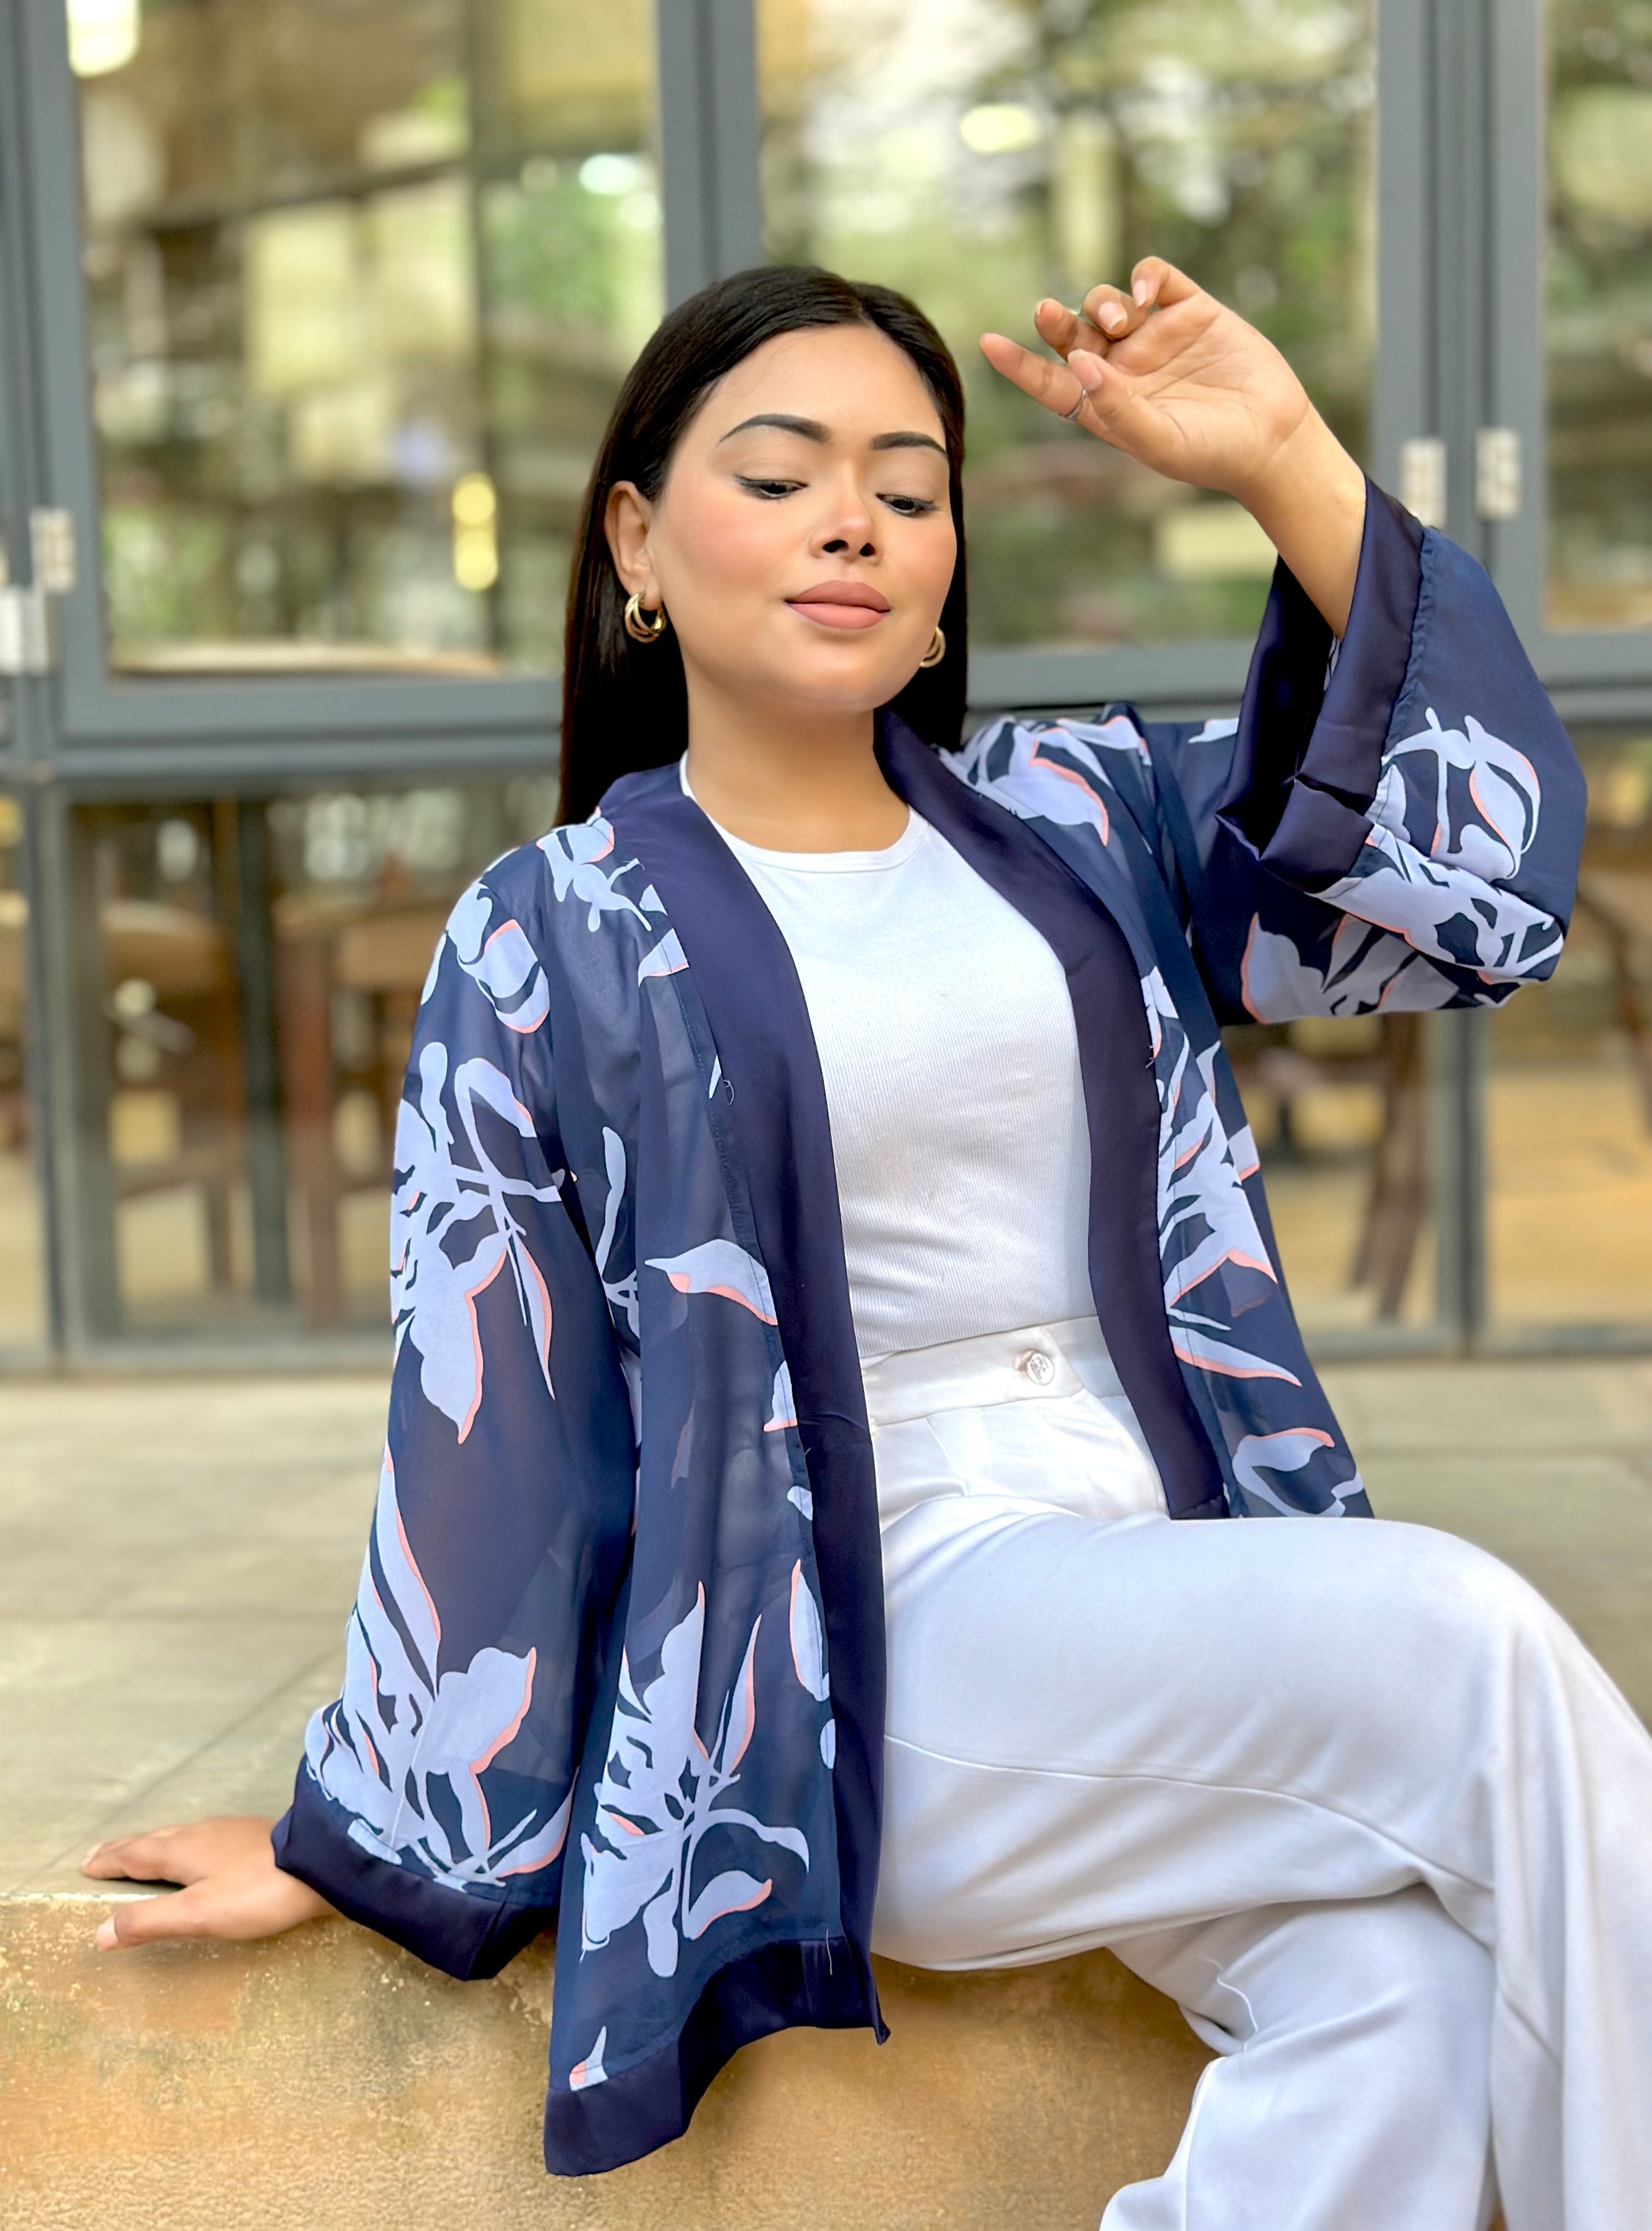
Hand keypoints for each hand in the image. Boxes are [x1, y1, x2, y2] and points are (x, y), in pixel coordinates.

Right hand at [82, 1816, 332, 1949]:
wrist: (323, 1863)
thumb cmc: (257, 1891)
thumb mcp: (197, 1913)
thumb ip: (149, 1922)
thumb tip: (100, 1933)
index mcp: (182, 1849)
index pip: (135, 1854)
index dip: (109, 1860)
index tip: (86, 1863)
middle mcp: (203, 1833)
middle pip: (155, 1839)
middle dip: (127, 1849)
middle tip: (103, 1854)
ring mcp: (231, 1831)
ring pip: (182, 1836)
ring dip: (157, 1845)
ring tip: (146, 1852)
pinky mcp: (256, 1837)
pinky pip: (206, 1838)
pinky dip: (187, 1846)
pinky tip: (203, 1853)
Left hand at [980, 257, 1366, 633]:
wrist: (1271, 437)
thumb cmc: (1212, 452)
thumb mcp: (1159, 441)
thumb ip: (1116, 407)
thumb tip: (1077, 364)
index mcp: (1104, 404)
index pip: (1049, 382)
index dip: (1019, 364)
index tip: (988, 344)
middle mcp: (1122, 367)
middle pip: (1072, 333)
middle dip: (1055, 321)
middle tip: (1047, 314)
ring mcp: (1154, 335)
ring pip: (1107, 302)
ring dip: (1103, 303)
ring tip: (1123, 321)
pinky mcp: (1190, 309)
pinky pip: (1154, 278)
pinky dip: (1143, 277)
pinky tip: (1146, 295)